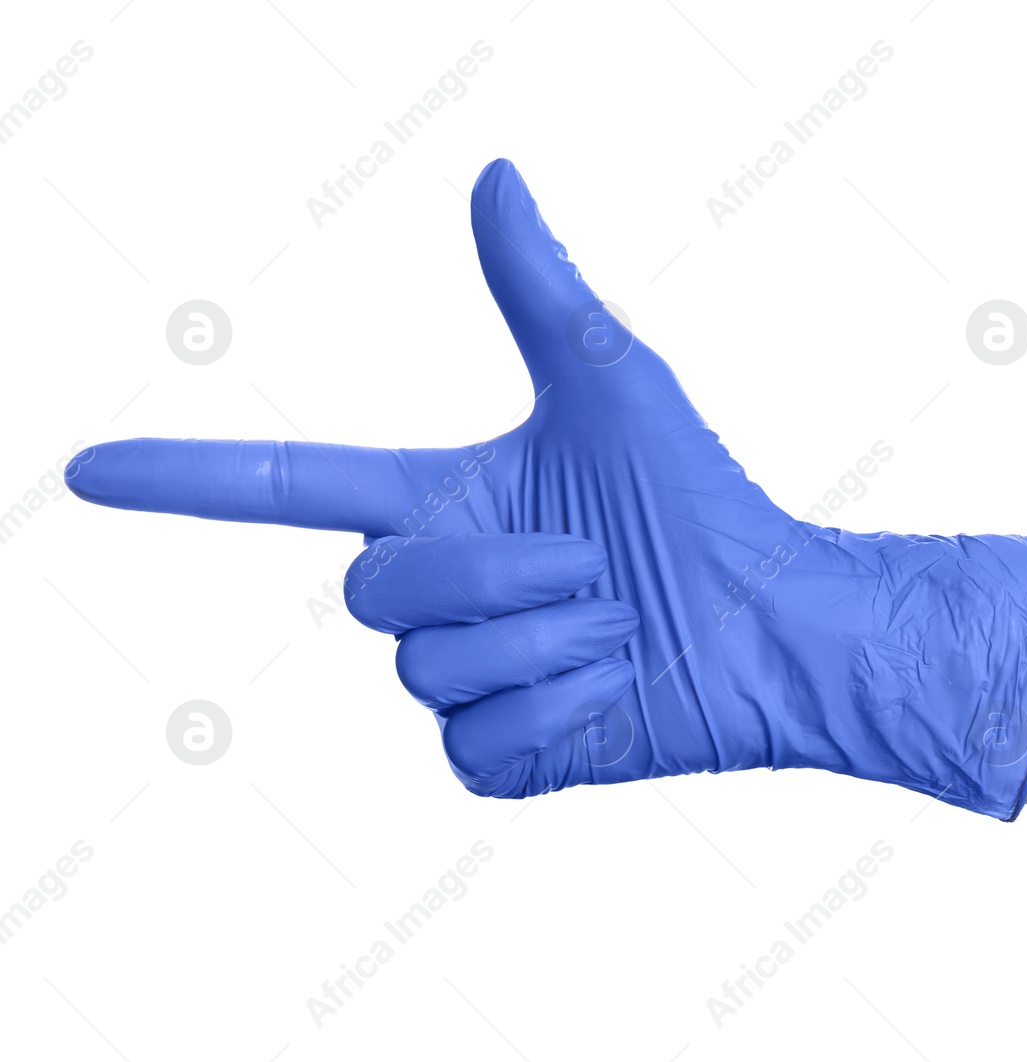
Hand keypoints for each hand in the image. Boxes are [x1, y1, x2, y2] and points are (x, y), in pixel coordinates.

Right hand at [68, 158, 1026, 817]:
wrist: (770, 623)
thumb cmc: (698, 502)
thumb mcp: (615, 389)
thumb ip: (541, 292)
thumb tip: (496, 174)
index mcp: (439, 502)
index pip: (288, 487)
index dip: (189, 478)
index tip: (90, 470)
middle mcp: (436, 590)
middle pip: (375, 592)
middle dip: (493, 576)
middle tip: (594, 567)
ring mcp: (461, 678)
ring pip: (430, 671)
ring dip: (547, 640)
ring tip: (616, 624)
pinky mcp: (499, 757)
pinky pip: (476, 744)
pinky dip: (560, 713)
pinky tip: (613, 690)